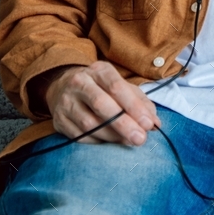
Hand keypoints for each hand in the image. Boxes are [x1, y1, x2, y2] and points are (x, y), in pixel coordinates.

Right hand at [44, 60, 160, 145]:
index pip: (117, 87)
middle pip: (101, 104)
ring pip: (90, 124)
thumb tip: (154, 123)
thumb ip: (141, 102)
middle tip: (140, 139)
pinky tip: (110, 143)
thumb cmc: (102, 89)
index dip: (134, 107)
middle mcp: (80, 83)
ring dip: (112, 136)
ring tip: (127, 142)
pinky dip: (98, 142)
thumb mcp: (122, 87)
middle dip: (123, 124)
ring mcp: (66, 101)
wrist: (64, 88)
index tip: (148, 124)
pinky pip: (80, 136)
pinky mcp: (59, 120)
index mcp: (99, 71)